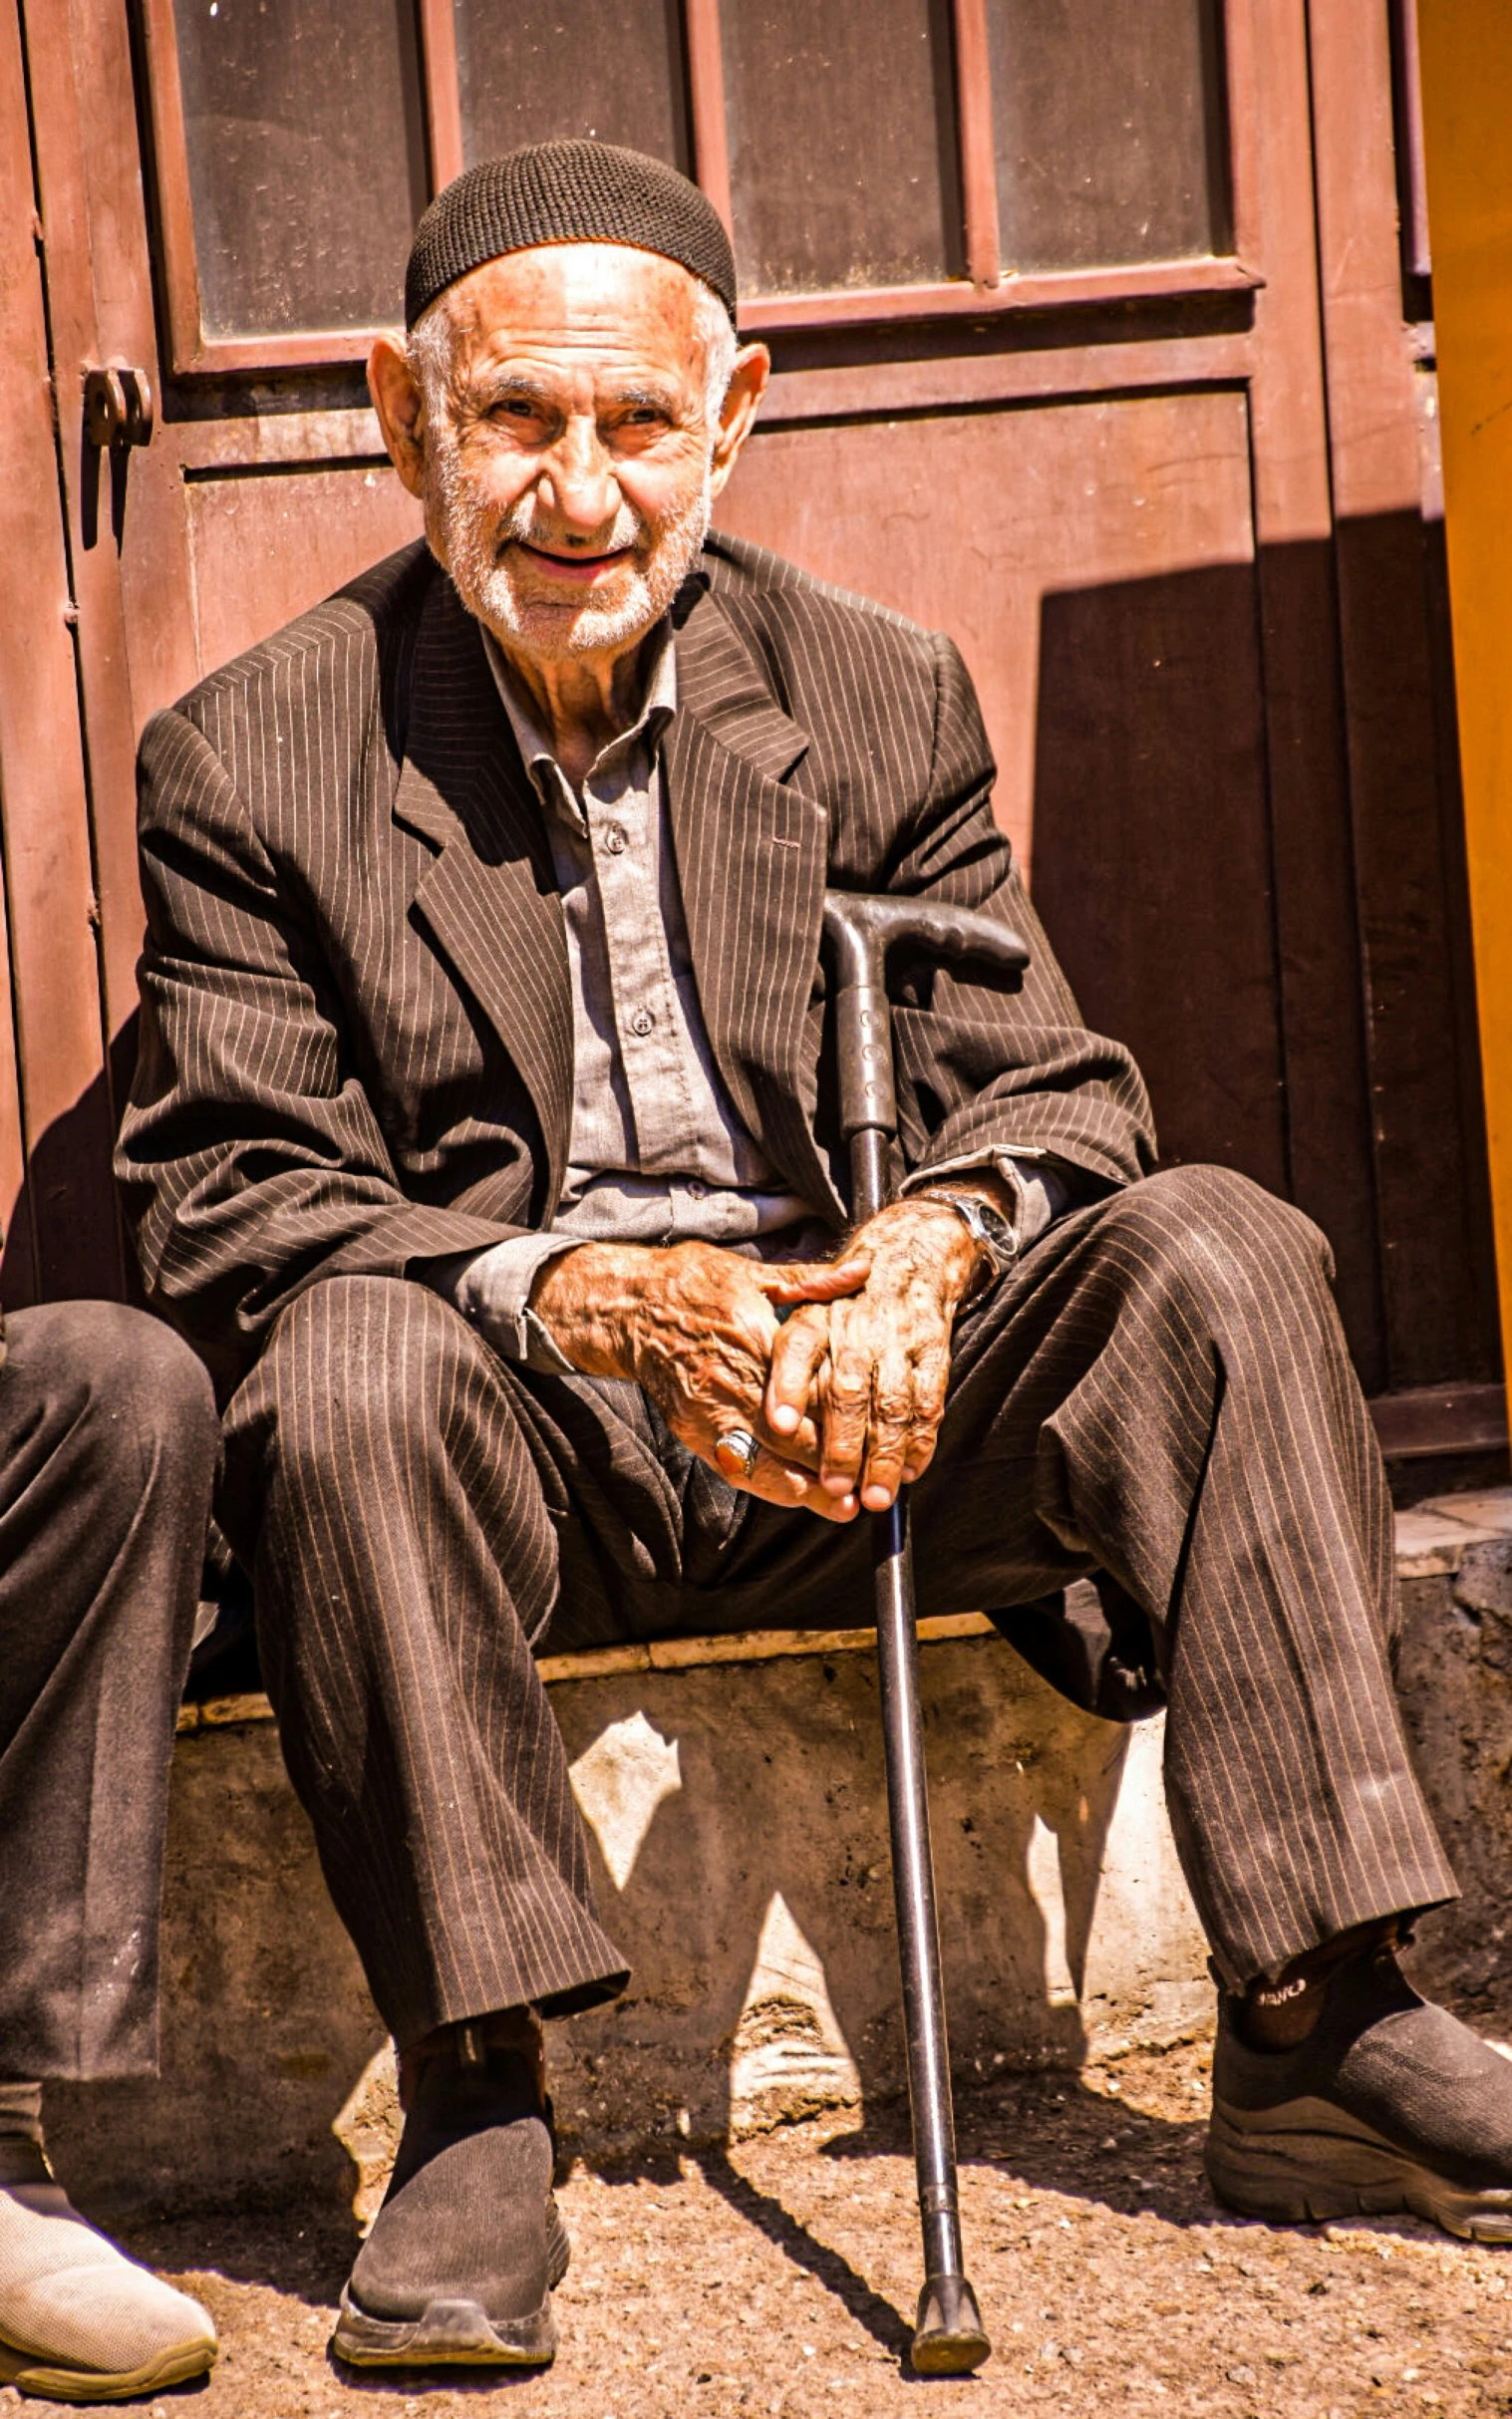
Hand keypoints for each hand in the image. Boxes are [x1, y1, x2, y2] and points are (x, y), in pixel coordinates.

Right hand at [528, 1238, 869, 1519]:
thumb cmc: (694, 1283)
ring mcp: (709, 1411)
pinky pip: (735, 1468)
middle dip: (835, 1462)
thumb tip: (864, 1270)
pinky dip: (769, 1487)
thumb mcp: (754, 1272)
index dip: (847, 1416)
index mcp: (754, 1337)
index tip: (880, 1430)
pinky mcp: (692, 1430)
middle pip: (793, 1435)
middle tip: (875, 1480)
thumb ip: (812, 1281)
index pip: (810, 1388)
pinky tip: (798, 1497)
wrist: (628, 1307)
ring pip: (765, 1462)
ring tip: (844, 1505)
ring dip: (806, 1489)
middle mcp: (732, 1381)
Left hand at [764, 1198, 983, 1512]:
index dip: (788, 1388)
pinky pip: (929, 1403)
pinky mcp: (935, 1354)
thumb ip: (780, 1362)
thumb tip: (772, 1414)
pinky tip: (910, 1471)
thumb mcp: (802, 1309)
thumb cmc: (844, 1304)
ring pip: (892, 1406)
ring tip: (875, 1496)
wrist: (910, 1258)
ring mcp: (900, 1341)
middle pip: (848, 1391)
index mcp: (817, 1318)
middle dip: (842, 1444)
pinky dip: (922, 1441)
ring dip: (885, 1455)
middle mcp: (858, 1328)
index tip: (780, 1425)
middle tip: (835, 1487)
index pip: (797, 1350)